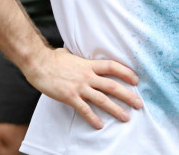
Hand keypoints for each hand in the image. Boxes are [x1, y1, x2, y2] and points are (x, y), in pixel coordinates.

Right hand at [22, 46, 142, 129]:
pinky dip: (93, 118)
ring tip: (126, 117)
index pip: (112, 67)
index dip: (126, 72)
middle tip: (139, 103)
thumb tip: (78, 54)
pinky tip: (100, 125)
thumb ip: (78, 57)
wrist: (38, 63)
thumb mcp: (69, 54)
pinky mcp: (70, 96)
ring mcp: (79, 87)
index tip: (136, 79)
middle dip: (127, 95)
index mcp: (88, 64)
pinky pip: (84, 109)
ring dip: (116, 109)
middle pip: (112, 85)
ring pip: (102, 99)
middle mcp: (87, 75)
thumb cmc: (52, 58)